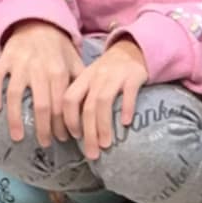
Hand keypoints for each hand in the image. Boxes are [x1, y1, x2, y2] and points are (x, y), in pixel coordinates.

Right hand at [0, 22, 82, 146]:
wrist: (36, 22)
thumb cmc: (57, 48)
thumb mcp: (75, 62)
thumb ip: (81, 85)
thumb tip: (91, 111)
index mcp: (59, 72)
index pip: (62, 106)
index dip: (63, 125)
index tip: (64, 139)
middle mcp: (39, 69)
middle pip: (41, 105)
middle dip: (43, 128)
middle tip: (45, 143)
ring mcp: (20, 64)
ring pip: (16, 95)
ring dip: (16, 118)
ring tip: (18, 137)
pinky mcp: (5, 59)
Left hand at [61, 35, 149, 160]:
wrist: (132, 48)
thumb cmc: (108, 70)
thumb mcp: (91, 79)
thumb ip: (82, 98)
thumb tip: (73, 130)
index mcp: (83, 78)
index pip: (69, 99)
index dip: (68, 119)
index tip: (72, 137)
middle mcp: (96, 77)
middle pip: (87, 106)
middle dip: (87, 132)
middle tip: (91, 153)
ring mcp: (115, 76)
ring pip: (103, 102)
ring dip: (103, 125)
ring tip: (106, 145)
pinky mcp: (133, 76)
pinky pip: (128, 93)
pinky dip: (126, 108)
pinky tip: (125, 124)